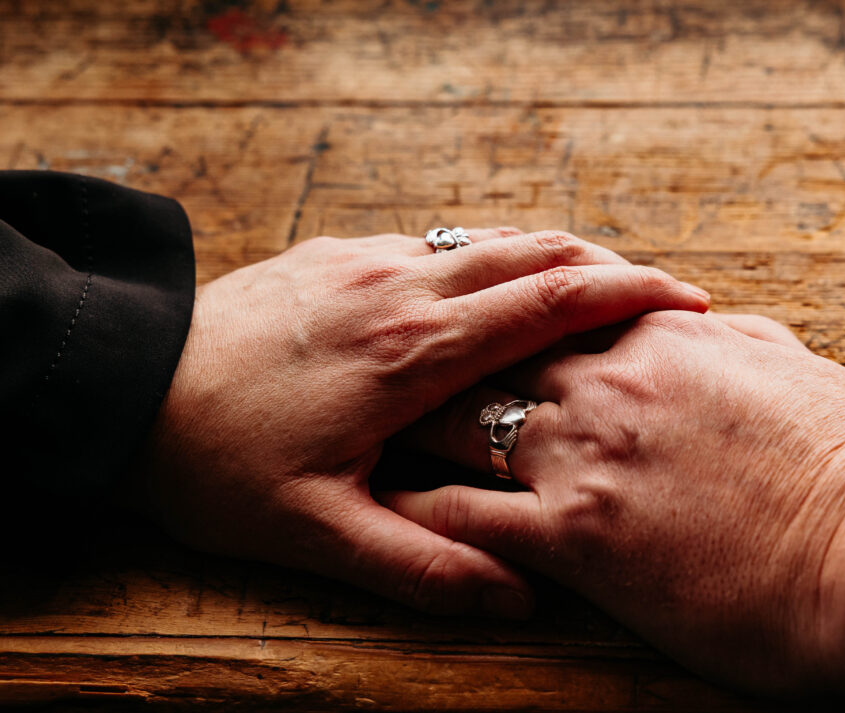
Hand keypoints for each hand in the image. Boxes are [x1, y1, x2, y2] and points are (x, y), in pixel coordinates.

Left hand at [127, 229, 709, 619]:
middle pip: (535, 250)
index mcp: (412, 350)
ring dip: (556, 256)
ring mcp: (369, 263)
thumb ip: (421, 566)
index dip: (628, 295)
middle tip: (664, 294)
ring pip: (491, 239)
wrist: (124, 386)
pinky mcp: (341, 256)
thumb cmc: (215, 460)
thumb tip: (516, 597)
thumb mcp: (313, 535)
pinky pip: (443, 244)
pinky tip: (503, 292)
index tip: (687, 302)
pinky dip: (496, 259)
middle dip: (611, 264)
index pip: (548, 299)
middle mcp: (401, 288)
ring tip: (602, 291)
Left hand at [384, 310, 844, 689]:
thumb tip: (702, 319)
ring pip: (463, 418)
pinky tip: (391, 499)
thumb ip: (730, 338)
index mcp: (653, 339)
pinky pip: (466, 514)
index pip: (555, 296)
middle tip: (403, 343)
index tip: (475, 305)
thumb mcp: (794, 369)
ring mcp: (580, 457)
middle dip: (444, 340)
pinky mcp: (573, 535)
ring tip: (378, 408)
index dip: (508, 299)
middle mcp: (602, 385)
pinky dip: (422, 503)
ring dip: (416, 413)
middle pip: (492, 344)